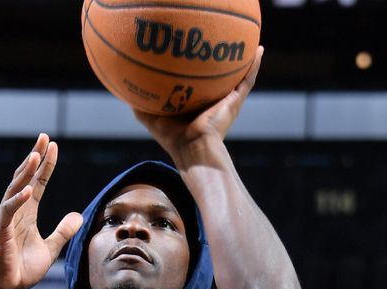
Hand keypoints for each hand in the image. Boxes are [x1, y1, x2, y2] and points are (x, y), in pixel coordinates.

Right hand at [0, 134, 82, 288]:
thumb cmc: (23, 270)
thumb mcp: (51, 248)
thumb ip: (63, 231)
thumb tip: (79, 216)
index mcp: (26, 214)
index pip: (38, 183)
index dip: (46, 166)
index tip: (53, 146)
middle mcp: (14, 212)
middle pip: (25, 179)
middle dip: (34, 159)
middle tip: (43, 139)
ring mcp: (5, 221)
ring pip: (14, 191)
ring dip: (24, 173)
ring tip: (35, 156)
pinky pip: (7, 212)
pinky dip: (17, 201)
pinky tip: (28, 190)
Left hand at [133, 46, 263, 166]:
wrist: (193, 148)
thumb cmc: (173, 139)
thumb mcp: (151, 118)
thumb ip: (140, 105)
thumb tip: (126, 92)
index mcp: (195, 105)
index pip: (196, 84)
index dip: (194, 71)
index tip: (192, 55)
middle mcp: (212, 102)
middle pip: (218, 78)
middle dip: (219, 63)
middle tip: (219, 43)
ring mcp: (226, 101)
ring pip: (237, 76)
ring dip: (243, 60)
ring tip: (248, 43)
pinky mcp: (234, 101)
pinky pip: (247, 79)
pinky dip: (254, 65)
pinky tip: (259, 50)